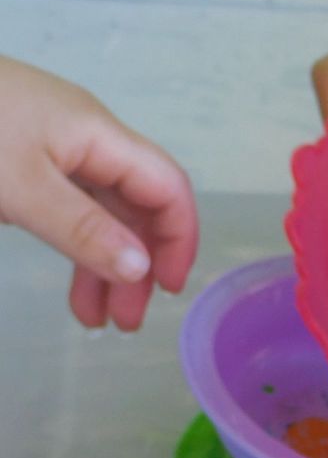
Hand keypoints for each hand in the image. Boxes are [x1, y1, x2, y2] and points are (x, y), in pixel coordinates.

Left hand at [0, 58, 196, 330]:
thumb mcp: (19, 187)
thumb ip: (82, 229)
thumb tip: (140, 269)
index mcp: (98, 134)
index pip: (167, 187)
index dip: (179, 238)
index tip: (166, 291)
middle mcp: (85, 139)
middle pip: (135, 205)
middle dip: (138, 264)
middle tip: (124, 323)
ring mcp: (51, 147)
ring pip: (99, 211)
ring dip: (103, 264)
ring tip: (93, 318)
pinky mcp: (21, 158)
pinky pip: (65, 206)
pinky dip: (72, 244)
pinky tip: (65, 276)